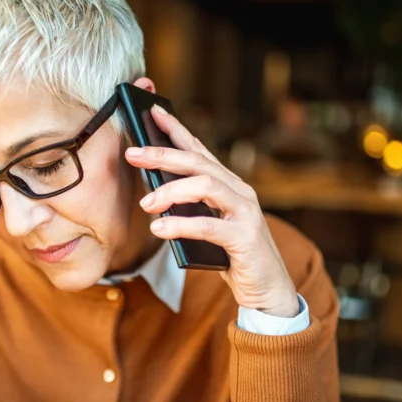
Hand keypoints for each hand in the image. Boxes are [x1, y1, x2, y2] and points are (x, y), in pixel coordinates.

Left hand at [125, 105, 298, 317]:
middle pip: (198, 162)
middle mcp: (240, 192)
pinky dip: (180, 224)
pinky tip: (159, 228)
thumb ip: (190, 208)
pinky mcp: (245, 238)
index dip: (177, 130)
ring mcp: (246, 212)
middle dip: (163, 155)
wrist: (268, 289)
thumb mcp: (208, 226)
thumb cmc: (233, 256)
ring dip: (170, 191)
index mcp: (230, 186)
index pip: (200, 150)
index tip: (153, 112)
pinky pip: (208, 225)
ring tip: (146, 204)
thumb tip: (153, 193)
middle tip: (133, 154)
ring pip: (205, 185)